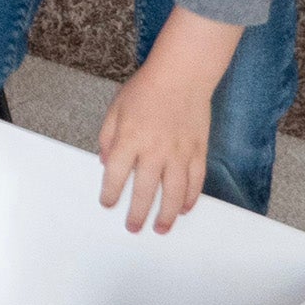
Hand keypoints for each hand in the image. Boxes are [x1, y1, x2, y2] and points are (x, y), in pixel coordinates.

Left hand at [97, 7, 239, 233]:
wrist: (182, 75)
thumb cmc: (145, 90)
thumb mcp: (115, 110)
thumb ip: (108, 139)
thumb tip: (105, 163)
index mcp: (129, 140)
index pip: (115, 176)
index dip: (110, 194)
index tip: (107, 204)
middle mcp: (154, 151)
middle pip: (144, 191)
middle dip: (137, 213)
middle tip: (133, 227)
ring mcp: (179, 153)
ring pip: (174, 193)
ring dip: (168, 214)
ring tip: (161, 228)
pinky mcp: (198, 151)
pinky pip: (196, 181)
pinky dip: (191, 198)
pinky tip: (185, 209)